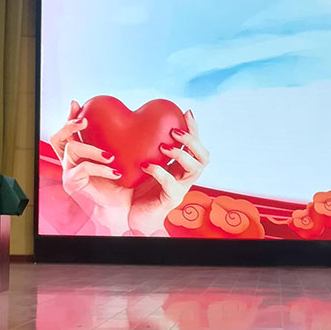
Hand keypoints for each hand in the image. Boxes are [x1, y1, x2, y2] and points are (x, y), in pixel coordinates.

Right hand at [49, 100, 131, 234]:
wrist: (126, 205)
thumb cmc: (127, 179)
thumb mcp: (125, 156)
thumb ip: (123, 140)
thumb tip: (137, 119)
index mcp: (80, 151)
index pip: (69, 130)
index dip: (70, 116)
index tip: (77, 103)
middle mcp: (71, 159)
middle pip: (58, 137)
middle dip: (69, 125)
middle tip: (84, 120)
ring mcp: (70, 171)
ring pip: (71, 149)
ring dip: (91, 148)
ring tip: (110, 154)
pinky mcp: (73, 183)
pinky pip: (83, 169)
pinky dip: (100, 168)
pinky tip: (116, 171)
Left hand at [128, 110, 209, 236]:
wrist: (126, 217)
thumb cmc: (129, 188)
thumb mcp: (135, 162)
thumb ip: (139, 145)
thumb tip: (130, 119)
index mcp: (178, 166)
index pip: (194, 145)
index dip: (194, 129)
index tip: (186, 112)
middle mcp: (183, 177)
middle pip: (203, 157)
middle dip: (193, 141)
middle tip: (175, 131)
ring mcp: (179, 189)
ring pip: (195, 169)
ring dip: (182, 154)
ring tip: (164, 146)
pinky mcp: (170, 201)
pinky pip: (172, 185)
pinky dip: (161, 172)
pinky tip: (146, 165)